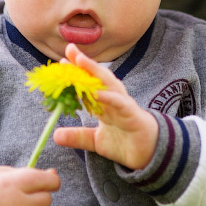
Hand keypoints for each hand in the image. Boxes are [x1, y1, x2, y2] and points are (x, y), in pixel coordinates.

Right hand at [0, 166, 60, 205]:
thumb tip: (54, 173)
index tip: (49, 181)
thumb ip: (30, 172)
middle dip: (43, 194)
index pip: (47, 181)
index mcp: (13, 183)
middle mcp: (16, 204)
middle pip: (46, 199)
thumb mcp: (5, 174)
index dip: (52, 180)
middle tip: (31, 194)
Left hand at [53, 43, 157, 169]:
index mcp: (104, 103)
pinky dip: (110, 98)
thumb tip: (55, 134)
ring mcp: (124, 105)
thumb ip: (77, 136)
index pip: (88, 84)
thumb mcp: (95, 141)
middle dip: (84, 63)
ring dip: (96, 71)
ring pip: (110, 84)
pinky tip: (97, 93)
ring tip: (81, 60)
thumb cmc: (125, 142)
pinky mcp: (133, 116)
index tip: (61, 60)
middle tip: (69, 48)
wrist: (149, 156)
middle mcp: (114, 100)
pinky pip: (121, 104)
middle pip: (98, 78)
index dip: (76, 72)